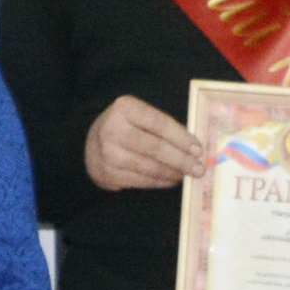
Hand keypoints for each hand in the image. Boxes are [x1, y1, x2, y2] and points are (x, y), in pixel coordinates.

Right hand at [83, 94, 203, 192]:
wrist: (91, 146)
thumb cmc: (125, 128)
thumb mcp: (138, 116)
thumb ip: (162, 126)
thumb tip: (194, 147)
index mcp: (124, 108)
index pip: (160, 124)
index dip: (182, 138)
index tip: (199, 150)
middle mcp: (113, 129)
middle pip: (156, 148)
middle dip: (181, 160)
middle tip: (199, 169)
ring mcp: (108, 154)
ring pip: (150, 167)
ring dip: (173, 173)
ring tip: (186, 174)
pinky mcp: (108, 174)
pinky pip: (142, 181)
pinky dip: (160, 182)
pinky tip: (170, 180)